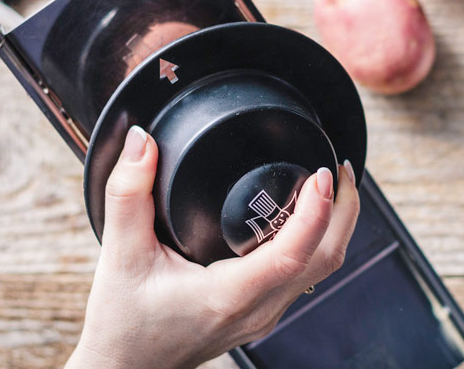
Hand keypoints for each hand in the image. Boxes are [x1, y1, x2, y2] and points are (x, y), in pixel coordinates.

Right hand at [66, 126, 359, 368]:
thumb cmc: (122, 323)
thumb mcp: (119, 255)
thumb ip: (127, 194)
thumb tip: (141, 141)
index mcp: (229, 295)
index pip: (294, 253)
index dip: (318, 211)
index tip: (324, 174)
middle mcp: (257, 310)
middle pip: (326, 260)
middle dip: (344, 211)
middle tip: (341, 169)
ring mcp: (264, 316)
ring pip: (321, 270)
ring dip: (336, 227)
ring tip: (332, 186)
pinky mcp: (262, 314)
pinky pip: (305, 276)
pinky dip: (317, 242)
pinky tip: (307, 218)